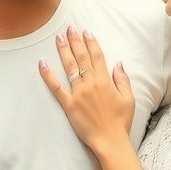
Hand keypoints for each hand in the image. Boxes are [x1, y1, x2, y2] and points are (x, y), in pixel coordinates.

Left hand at [39, 26, 133, 150]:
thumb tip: (118, 64)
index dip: (91, 43)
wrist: (110, 140)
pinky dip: (48, 76)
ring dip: (63, 51)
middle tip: (69, 28)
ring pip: (69, 68)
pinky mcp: (69, 105)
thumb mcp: (129, 98)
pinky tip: (42, 64)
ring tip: (58, 38)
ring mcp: (78, 94)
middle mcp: (90, 84)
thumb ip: (122, 80)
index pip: (97, 56)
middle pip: (81, 58)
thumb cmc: (121, 121)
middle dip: (75, 41)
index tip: (86, 32)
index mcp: (105, 81)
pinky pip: (56, 88)